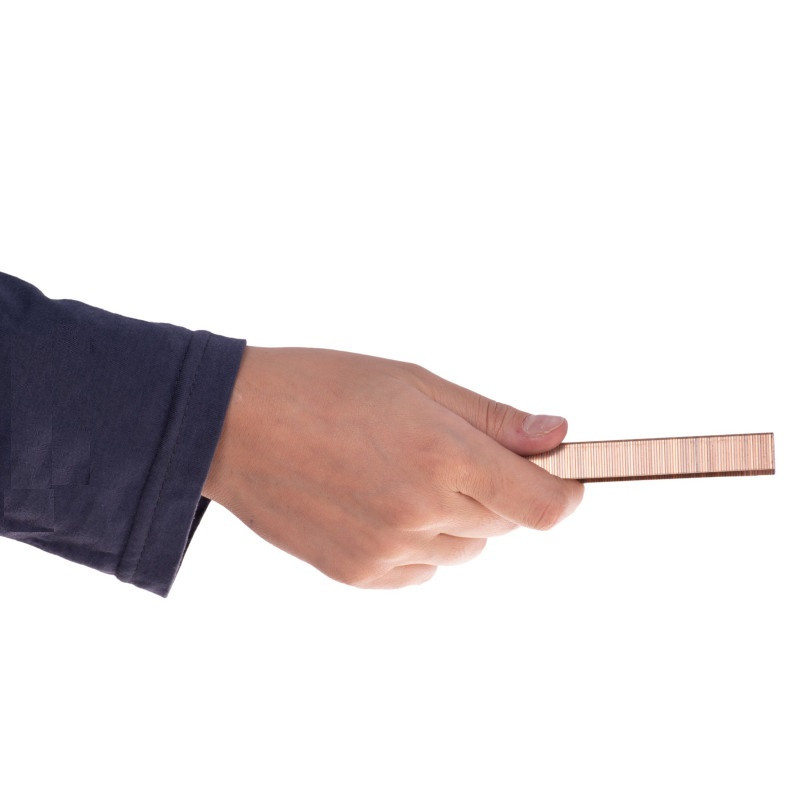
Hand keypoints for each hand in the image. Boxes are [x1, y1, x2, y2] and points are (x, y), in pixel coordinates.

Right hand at [201, 347, 583, 587]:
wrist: (232, 424)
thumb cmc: (323, 386)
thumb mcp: (413, 382)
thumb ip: (491, 417)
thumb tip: (556, 436)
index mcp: (443, 456)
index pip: (544, 506)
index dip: (565, 491)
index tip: (559, 474)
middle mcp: (421, 513)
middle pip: (505, 525)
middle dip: (498, 491)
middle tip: (451, 452)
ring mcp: (387, 551)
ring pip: (464, 549)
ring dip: (457, 518)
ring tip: (404, 474)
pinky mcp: (356, 574)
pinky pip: (419, 570)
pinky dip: (418, 543)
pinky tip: (379, 503)